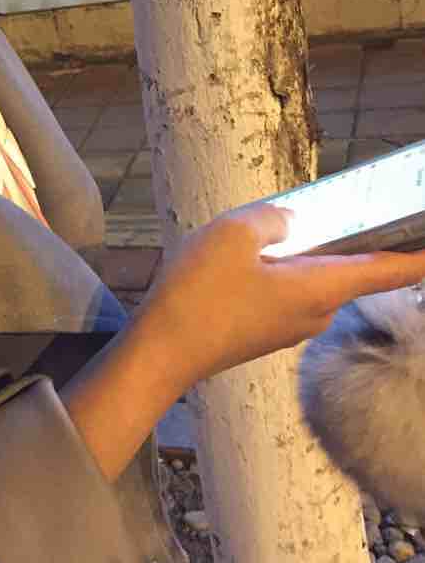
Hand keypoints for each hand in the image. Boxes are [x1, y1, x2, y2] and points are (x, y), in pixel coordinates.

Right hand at [136, 204, 424, 387]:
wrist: (163, 352)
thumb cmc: (199, 294)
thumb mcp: (232, 233)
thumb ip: (270, 219)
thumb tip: (288, 223)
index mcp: (320, 287)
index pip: (388, 270)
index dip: (420, 257)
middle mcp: (315, 313)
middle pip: (347, 271)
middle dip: (346, 243)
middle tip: (340, 210)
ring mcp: (289, 327)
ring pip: (311, 280)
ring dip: (301, 257)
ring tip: (265, 232)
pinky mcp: (265, 332)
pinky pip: (285, 293)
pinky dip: (278, 273)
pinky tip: (242, 260)